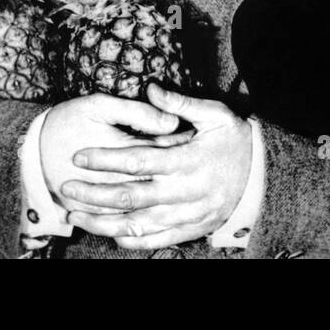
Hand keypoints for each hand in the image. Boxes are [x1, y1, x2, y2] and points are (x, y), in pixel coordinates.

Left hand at [59, 84, 253, 249]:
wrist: (264, 177)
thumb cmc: (236, 140)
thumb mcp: (216, 115)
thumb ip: (181, 104)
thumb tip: (151, 89)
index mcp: (186, 160)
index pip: (137, 161)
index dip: (104, 159)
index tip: (79, 156)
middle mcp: (183, 191)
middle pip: (129, 196)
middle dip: (92, 193)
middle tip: (65, 187)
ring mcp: (186, 214)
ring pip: (136, 223)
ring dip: (101, 222)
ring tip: (74, 215)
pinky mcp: (191, 229)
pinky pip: (154, 240)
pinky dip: (130, 240)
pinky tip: (109, 234)